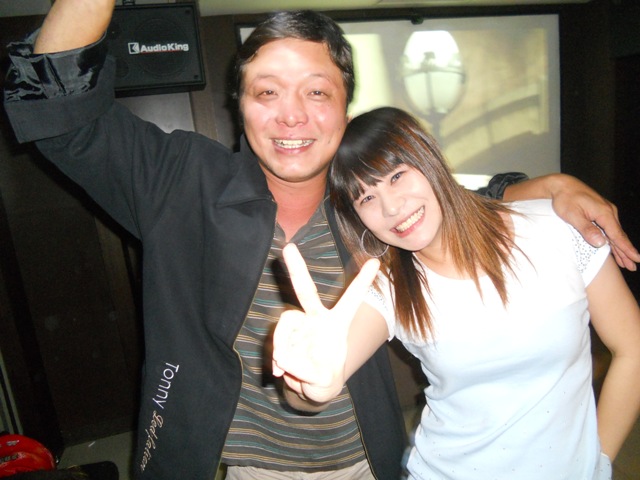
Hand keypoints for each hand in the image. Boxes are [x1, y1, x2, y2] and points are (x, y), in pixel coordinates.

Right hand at [272, 243, 379, 403]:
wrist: (308, 386)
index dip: (361, 282)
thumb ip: (306, 371)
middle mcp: (315, 319)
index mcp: (336, 324)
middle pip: (305, 290)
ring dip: (283, 351)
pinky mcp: (283, 336)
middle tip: (288, 247)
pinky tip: (279, 372)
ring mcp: (297, 326)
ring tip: (287, 370)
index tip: (375, 262)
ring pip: (284, 328)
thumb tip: (282, 358)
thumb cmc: (322, 378)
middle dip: (296, 268)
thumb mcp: (322, 381)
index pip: (351, 300)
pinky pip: (276, 344)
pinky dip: (277, 361)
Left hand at [548, 175, 638, 270]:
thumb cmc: (565, 199)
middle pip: (619, 236)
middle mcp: (609, 212)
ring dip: (620, 247)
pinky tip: (615, 246)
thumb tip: (601, 243)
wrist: (561, 185)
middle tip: (633, 266)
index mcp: (604, 213)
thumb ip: (587, 229)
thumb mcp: (573, 215)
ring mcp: (605, 211)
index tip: (636, 259)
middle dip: (626, 252)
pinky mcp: (600, 211)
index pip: (617, 235)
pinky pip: (609, 228)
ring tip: (627, 261)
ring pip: (614, 233)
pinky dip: (613, 239)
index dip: (626, 249)